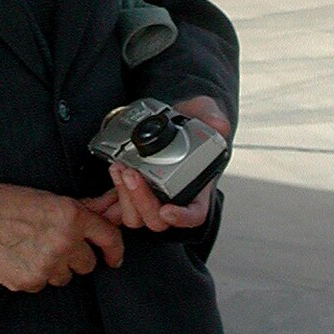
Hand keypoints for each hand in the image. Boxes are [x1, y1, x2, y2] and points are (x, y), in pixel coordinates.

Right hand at [0, 182, 124, 290]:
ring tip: (31, 249)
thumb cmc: (3, 203)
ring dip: (54, 268)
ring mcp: (47, 264)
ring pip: (65, 277)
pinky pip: (42, 285)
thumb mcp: (47, 198)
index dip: (115, 250)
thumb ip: (81, 209)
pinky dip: (33, 276)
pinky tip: (18, 258)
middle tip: (54, 245)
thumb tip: (107, 209)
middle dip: (75, 258)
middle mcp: (64, 241)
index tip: (114, 258)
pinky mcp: (29, 281)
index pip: (109, 237)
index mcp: (71, 216)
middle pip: (88, 264)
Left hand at [92, 95, 231, 233]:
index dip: (182, 218)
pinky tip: (115, 171)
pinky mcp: (134, 191)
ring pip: (136, 217)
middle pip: (158, 220)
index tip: (168, 210)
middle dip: (142, 200)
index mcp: (197, 188)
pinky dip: (115, 194)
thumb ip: (214, 118)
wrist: (175, 119)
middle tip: (132, 174)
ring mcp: (153, 197)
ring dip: (125, 197)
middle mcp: (174, 198)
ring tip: (120, 169)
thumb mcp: (208, 114)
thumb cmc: (194, 123)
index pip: (195, 214)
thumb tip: (218, 125)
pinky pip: (121, 207)